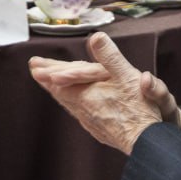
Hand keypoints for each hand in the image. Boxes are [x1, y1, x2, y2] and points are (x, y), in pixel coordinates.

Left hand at [29, 33, 177, 154]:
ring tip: (51, 86)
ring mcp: (91, 122)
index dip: (49, 71)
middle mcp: (84, 110)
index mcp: (87, 95)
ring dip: (59, 92)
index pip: (60, 81)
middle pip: (61, 92)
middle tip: (36, 72)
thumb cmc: (138, 110)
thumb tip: (96, 36)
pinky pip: (80, 114)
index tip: (34, 66)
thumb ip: (110, 57)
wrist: (146, 142)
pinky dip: (73, 105)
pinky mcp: (100, 130)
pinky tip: (75, 105)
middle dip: (49, 80)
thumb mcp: (127, 77)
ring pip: (70, 104)